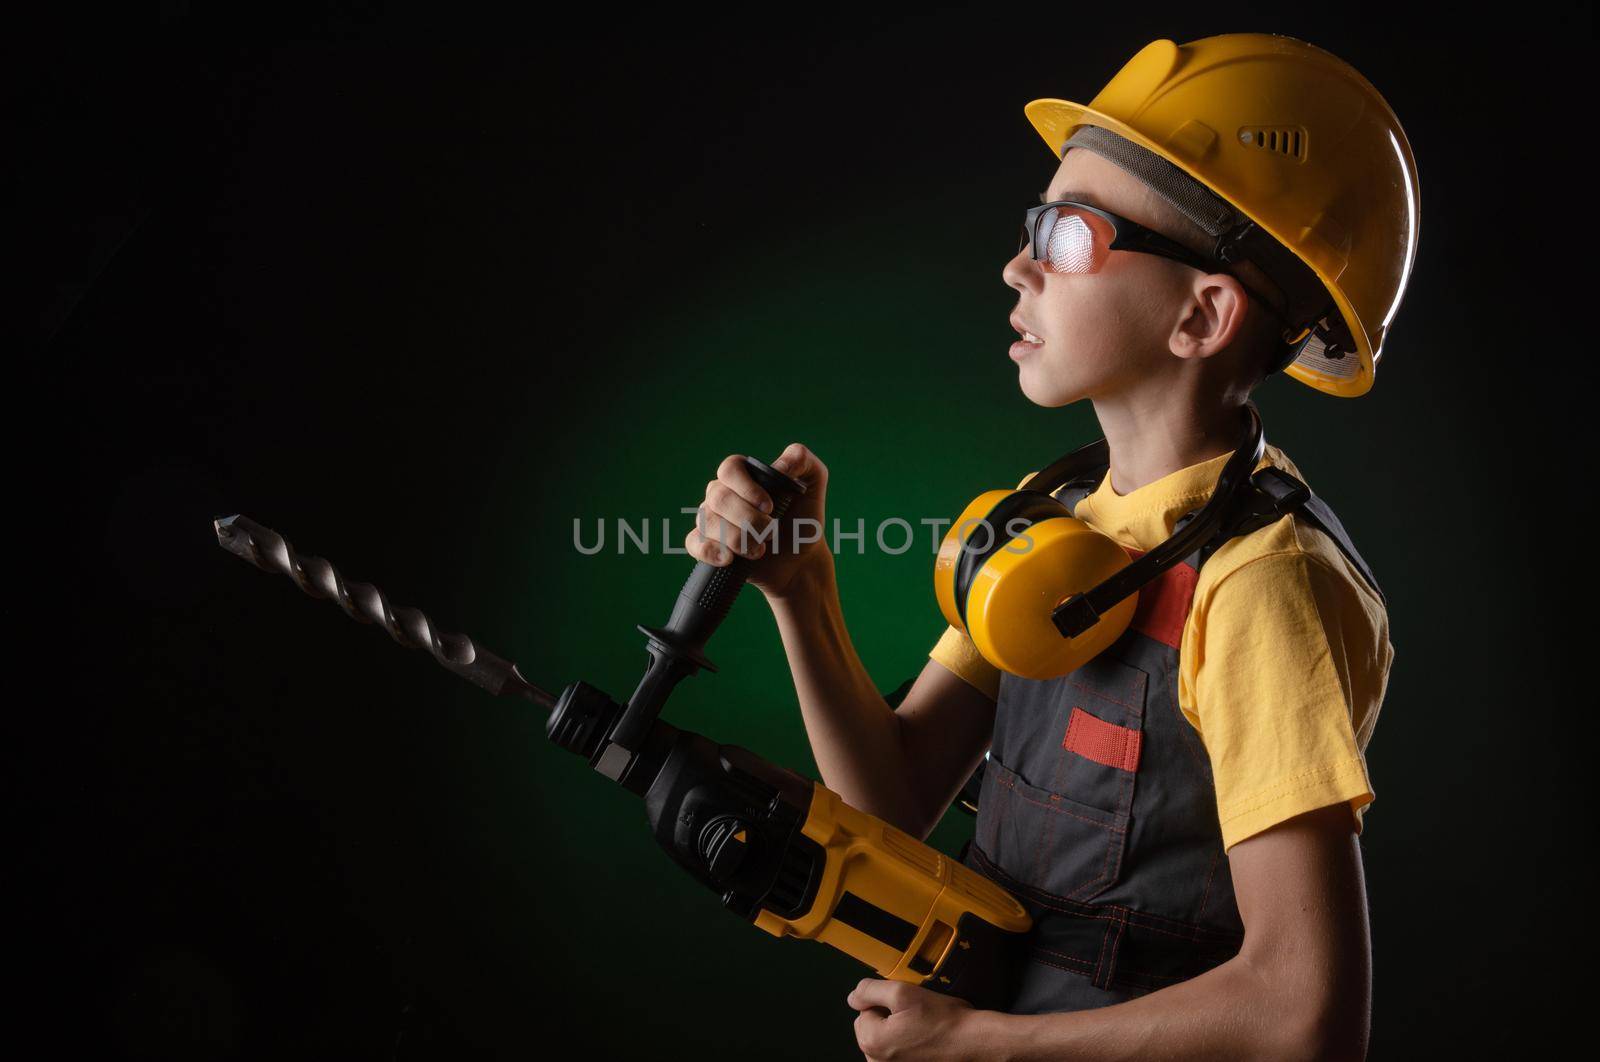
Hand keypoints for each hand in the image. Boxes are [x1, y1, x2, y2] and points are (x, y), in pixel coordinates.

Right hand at [682, 442, 829, 598]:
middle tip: (771, 532)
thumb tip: (780, 464)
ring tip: (760, 550)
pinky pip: (694, 542)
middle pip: (719, 498)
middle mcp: (723, 495)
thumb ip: (802, 461)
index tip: (769, 506)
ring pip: (708, 521)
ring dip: (738, 539)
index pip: (730, 468)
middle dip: (748, 519)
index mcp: (744, 476)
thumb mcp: (813, 485)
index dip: (746, 487)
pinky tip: (729, 559)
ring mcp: (712, 520)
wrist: (800, 560)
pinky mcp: (709, 545)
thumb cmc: (804, 520)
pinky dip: (710, 550)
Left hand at [847, 978, 983, 1060]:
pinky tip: (926, 1042)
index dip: (885, 1001)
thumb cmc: (945, 1022)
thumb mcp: (903, 992)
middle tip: (917, 1015)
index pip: (864, 1010)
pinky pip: (899, 1055)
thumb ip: (870, 990)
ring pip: (887, 1041)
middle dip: (890, 1018)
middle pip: (873, 1028)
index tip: (906, 1004)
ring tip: (924, 1029)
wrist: (975, 1043)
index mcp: (871, 1042)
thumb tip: (853, 996)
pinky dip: (909, 1047)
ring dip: (900, 1033)